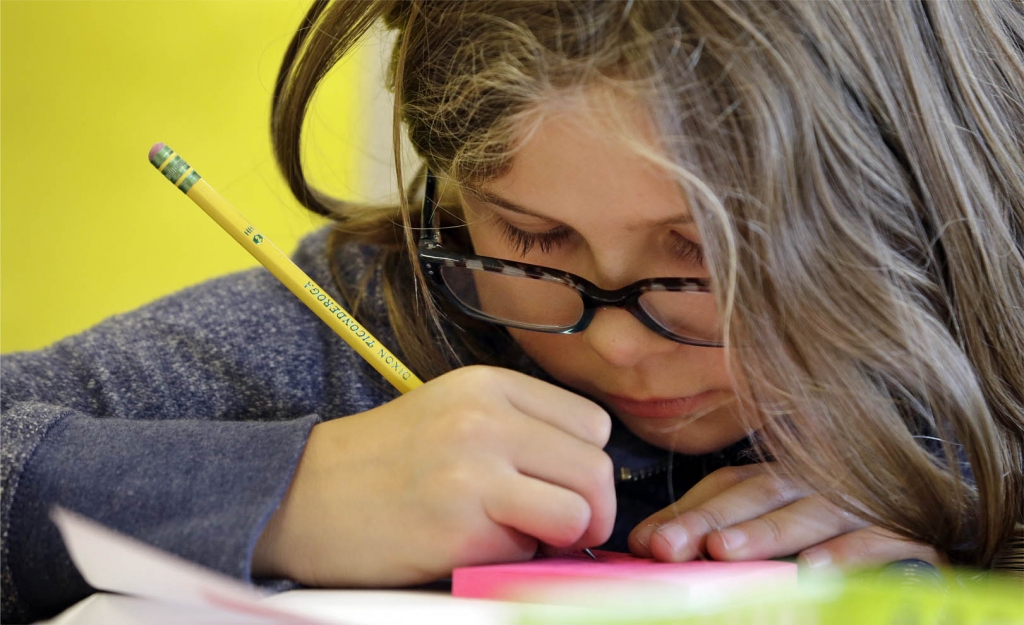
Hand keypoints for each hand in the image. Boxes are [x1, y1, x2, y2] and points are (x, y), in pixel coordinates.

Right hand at [253, 366, 614, 586]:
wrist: (302, 497)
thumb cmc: (385, 460)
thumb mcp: (455, 412)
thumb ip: (522, 429)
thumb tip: (591, 480)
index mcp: (490, 385)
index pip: (593, 424)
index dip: (587, 464)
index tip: (563, 486)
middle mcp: (486, 420)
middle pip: (598, 470)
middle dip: (592, 510)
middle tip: (561, 529)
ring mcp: (473, 472)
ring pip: (580, 513)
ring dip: (559, 537)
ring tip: (517, 535)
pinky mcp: (459, 528)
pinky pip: (529, 552)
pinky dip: (512, 560)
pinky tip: (471, 546)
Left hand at [627, 463, 943, 570]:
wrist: (922, 530)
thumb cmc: (831, 532)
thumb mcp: (764, 524)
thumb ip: (706, 528)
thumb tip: (643, 542)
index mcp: (779, 478)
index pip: (726, 486)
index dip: (686, 512)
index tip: (649, 543)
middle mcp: (816, 483)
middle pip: (758, 494)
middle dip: (712, 520)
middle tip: (672, 546)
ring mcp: (860, 505)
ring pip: (809, 513)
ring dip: (765, 533)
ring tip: (725, 551)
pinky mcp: (905, 533)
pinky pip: (874, 541)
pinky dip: (844, 554)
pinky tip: (813, 571)